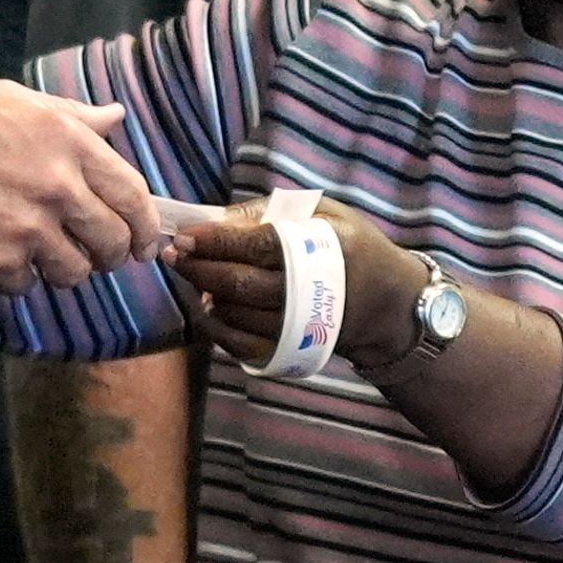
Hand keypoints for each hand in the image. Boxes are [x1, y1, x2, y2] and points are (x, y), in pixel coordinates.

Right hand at [0, 80, 165, 293]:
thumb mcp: (13, 100)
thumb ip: (71, 116)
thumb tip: (115, 118)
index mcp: (67, 141)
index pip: (132, 194)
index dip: (146, 225)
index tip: (144, 241)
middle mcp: (57, 187)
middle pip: (112, 241)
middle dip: (111, 254)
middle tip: (97, 255)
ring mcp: (28, 228)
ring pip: (74, 271)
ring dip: (63, 269)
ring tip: (42, 257)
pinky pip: (26, 285)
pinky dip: (16, 279)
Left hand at [165, 195, 422, 367]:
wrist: (387, 305)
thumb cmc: (348, 247)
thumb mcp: (323, 212)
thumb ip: (268, 211)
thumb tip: (215, 219)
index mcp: (320, 249)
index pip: (258, 246)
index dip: (216, 241)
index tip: (184, 236)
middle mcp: (309, 292)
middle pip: (241, 284)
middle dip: (199, 268)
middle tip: (174, 254)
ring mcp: (298, 328)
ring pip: (237, 315)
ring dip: (206, 294)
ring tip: (193, 272)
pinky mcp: (290, 351)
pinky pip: (241, 344)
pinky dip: (217, 326)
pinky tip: (209, 305)